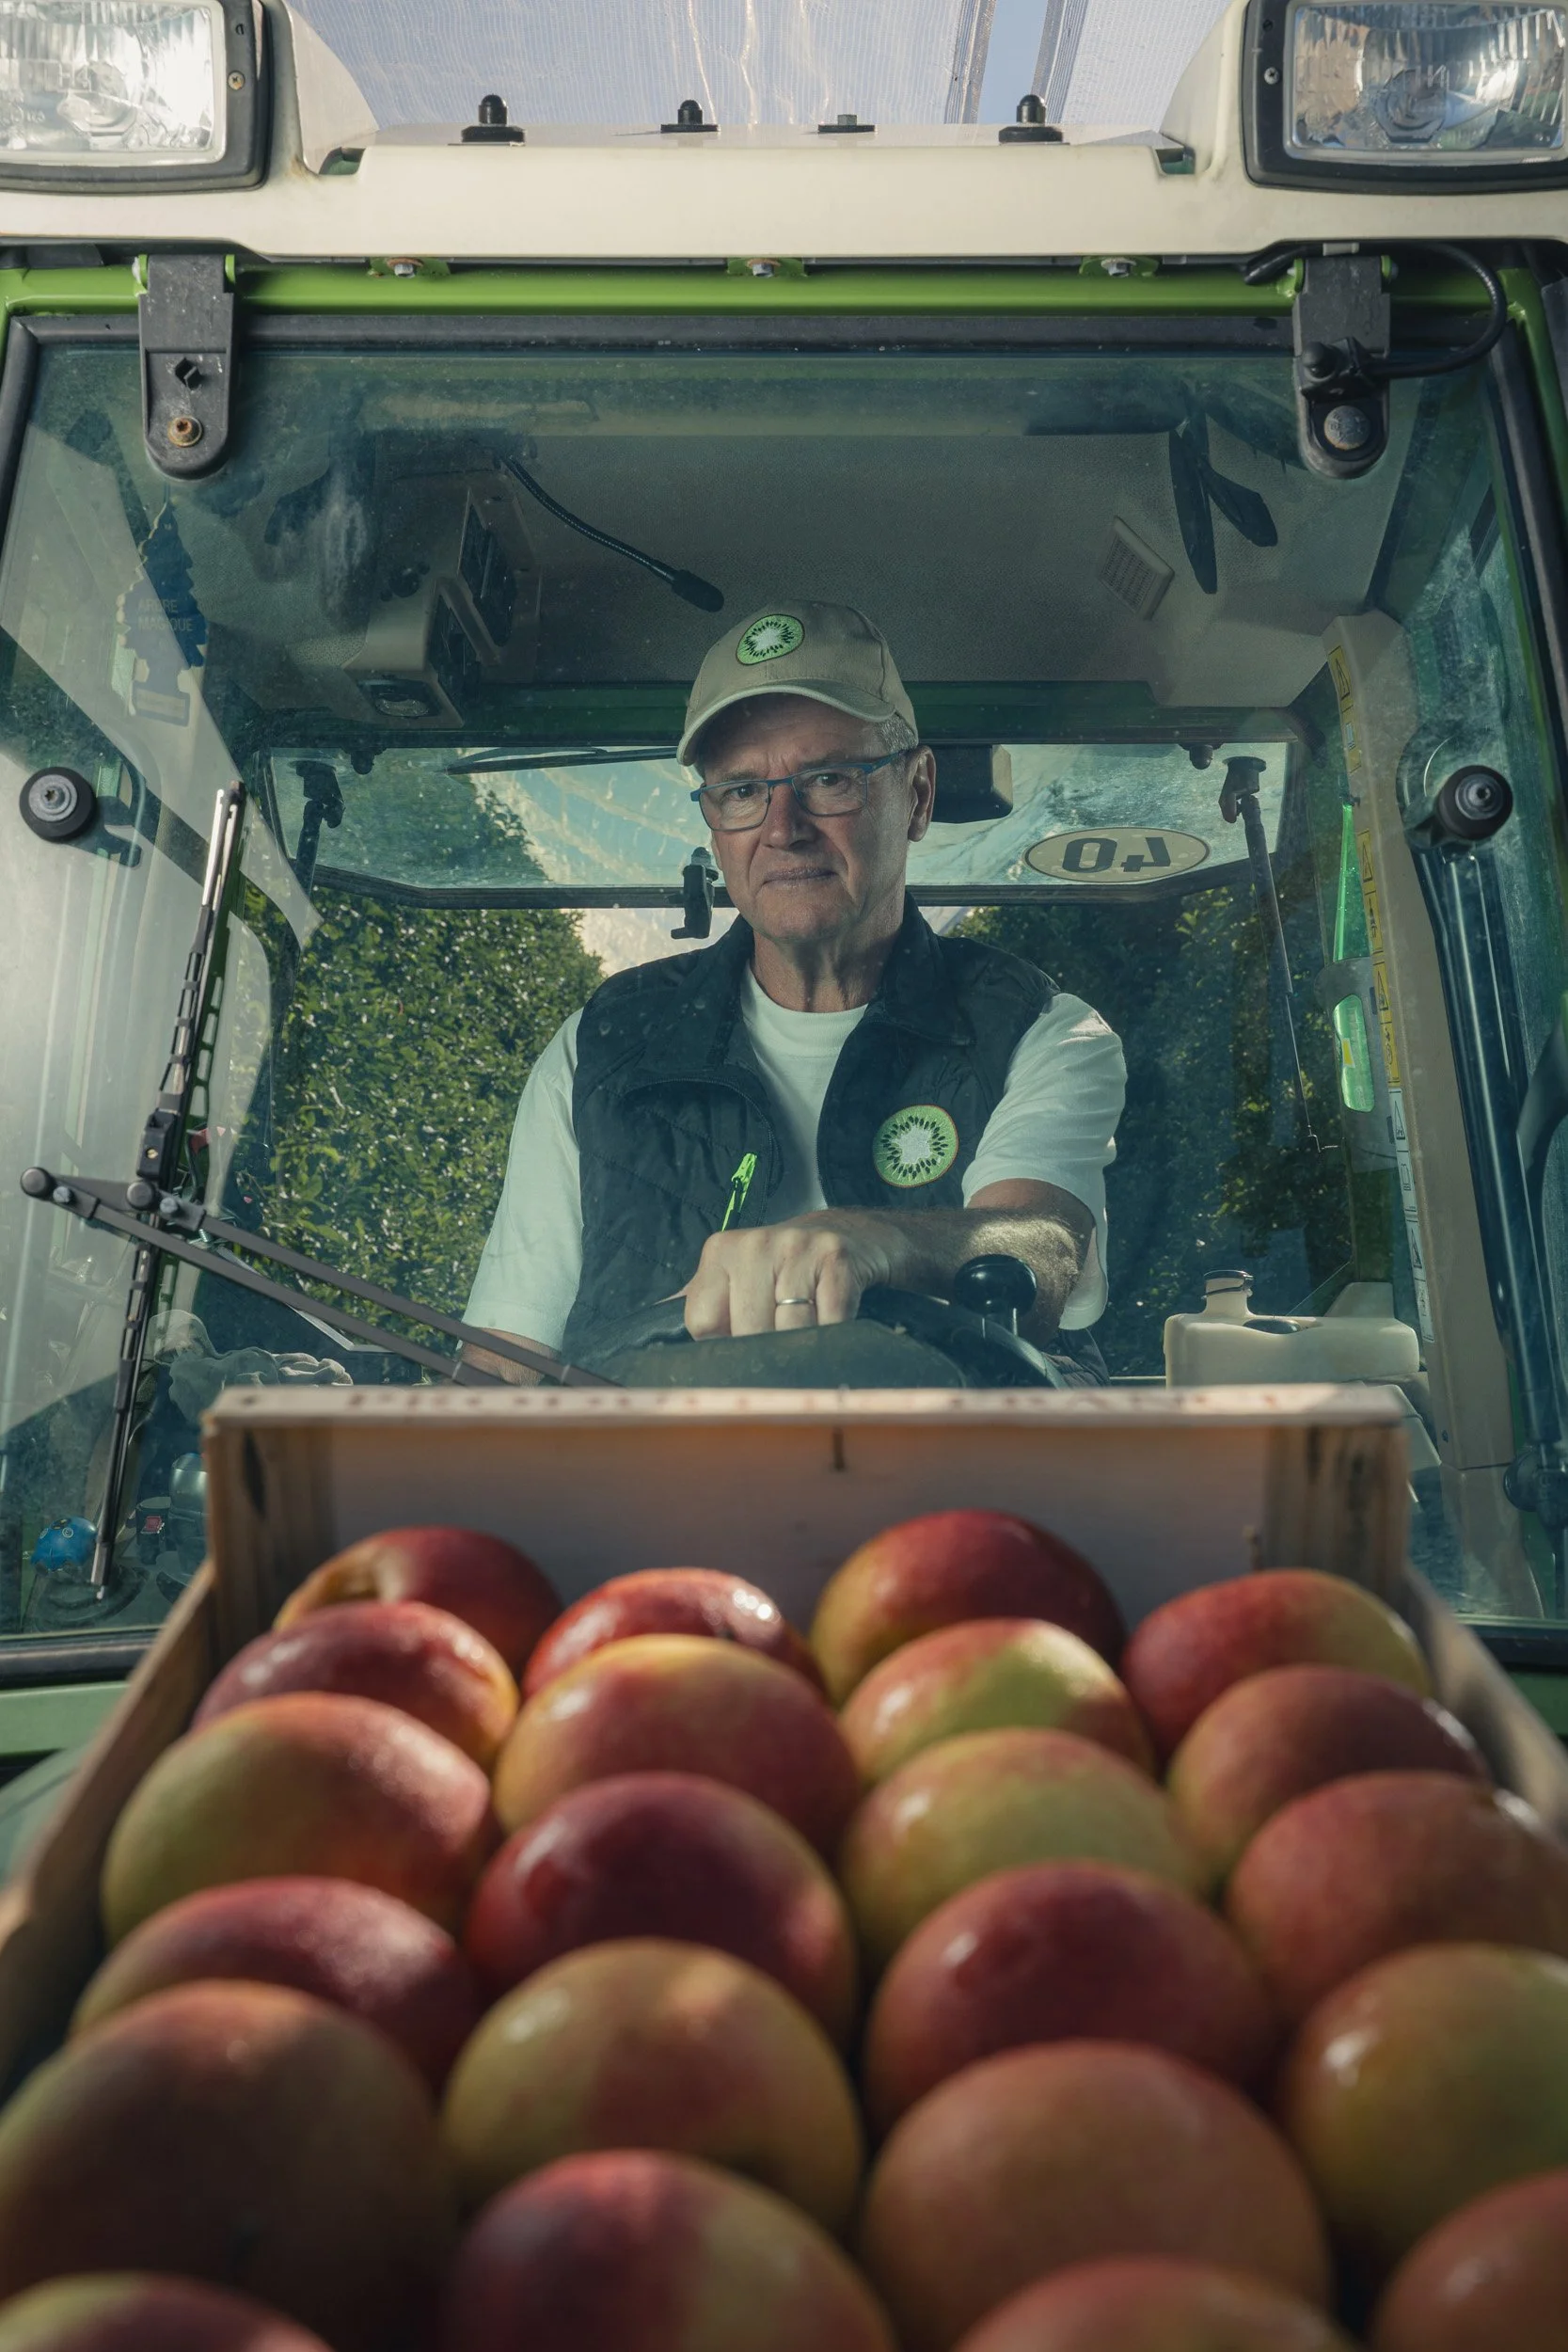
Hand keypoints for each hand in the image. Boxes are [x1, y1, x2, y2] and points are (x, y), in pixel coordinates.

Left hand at [684, 1211, 902, 1338]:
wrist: (852, 1236)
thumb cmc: (784, 1268)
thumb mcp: (733, 1277)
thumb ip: (697, 1304)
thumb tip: (649, 1331)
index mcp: (720, 1251)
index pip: (704, 1324)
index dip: (725, 1345)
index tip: (744, 1341)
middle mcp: (754, 1244)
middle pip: (748, 1332)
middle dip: (767, 1352)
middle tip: (782, 1345)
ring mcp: (797, 1248)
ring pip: (790, 1332)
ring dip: (803, 1348)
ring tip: (808, 1336)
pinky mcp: (837, 1260)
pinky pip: (829, 1322)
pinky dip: (833, 1336)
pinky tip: (833, 1325)